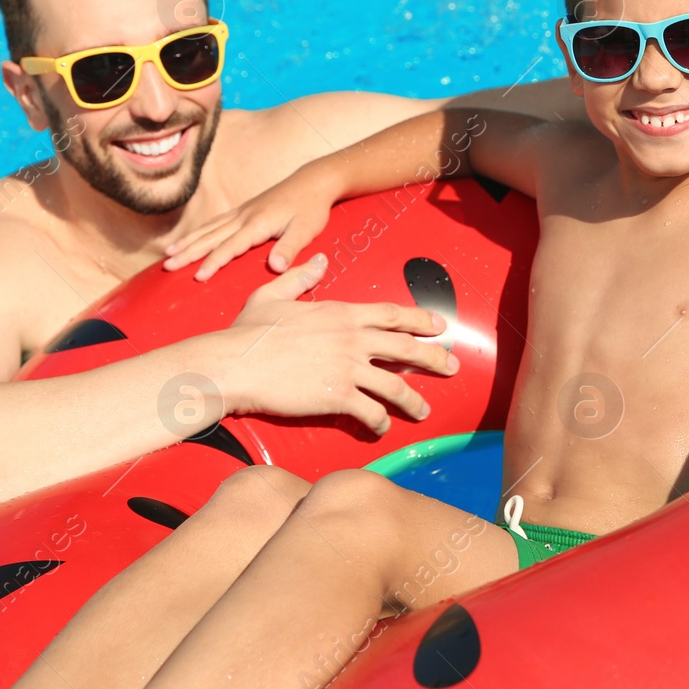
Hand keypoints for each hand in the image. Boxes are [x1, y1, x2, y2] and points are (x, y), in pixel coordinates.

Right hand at [164, 164, 337, 280]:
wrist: (313, 181)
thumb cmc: (311, 208)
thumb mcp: (306, 230)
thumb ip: (289, 249)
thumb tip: (276, 268)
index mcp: (257, 224)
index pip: (230, 247)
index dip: (213, 262)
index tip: (198, 276)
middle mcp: (244, 217)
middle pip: (210, 237)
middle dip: (188, 253)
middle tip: (167, 266)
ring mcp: (242, 212)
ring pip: (209, 228)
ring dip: (188, 241)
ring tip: (168, 253)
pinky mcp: (244, 210)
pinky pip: (216, 222)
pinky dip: (200, 231)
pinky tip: (191, 238)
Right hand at [219, 254, 456, 433]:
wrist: (235, 364)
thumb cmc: (248, 332)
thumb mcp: (273, 294)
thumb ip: (300, 277)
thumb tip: (318, 260)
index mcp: (340, 313)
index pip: (392, 314)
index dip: (420, 319)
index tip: (440, 326)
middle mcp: (351, 339)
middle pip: (406, 348)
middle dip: (434, 358)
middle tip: (454, 367)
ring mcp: (347, 369)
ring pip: (395, 386)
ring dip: (414, 401)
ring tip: (424, 412)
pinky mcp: (338, 397)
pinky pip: (370, 412)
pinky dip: (379, 423)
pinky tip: (381, 428)